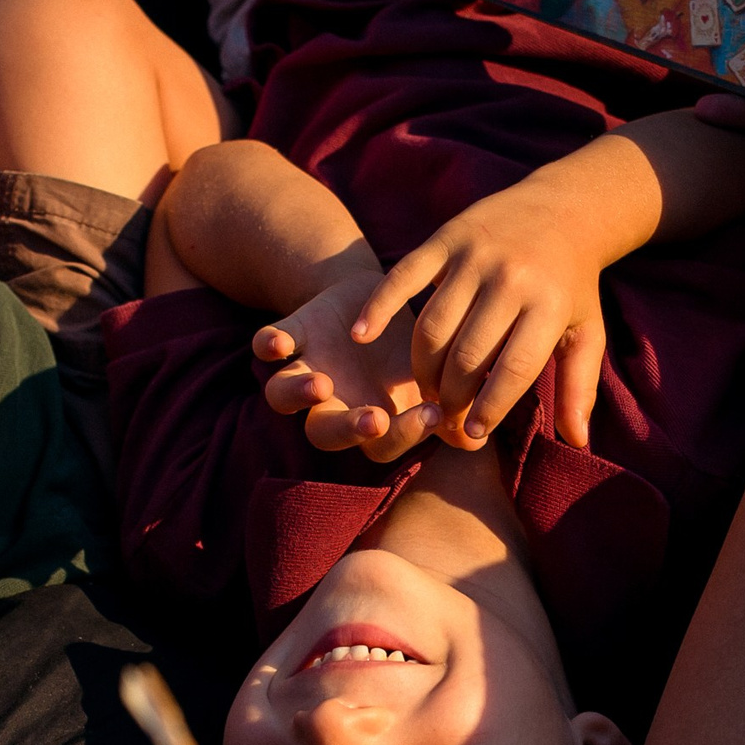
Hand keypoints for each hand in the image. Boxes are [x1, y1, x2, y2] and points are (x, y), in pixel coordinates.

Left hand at [256, 263, 442, 461]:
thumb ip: (450, 405)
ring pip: (283, 396)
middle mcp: (330, 405)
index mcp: (368, 421)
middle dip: (349, 429)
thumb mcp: (431, 375)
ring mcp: (305, 370)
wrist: (372, 299)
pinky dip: (269, 345)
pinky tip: (281, 343)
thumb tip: (478, 442)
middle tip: (376, 420)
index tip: (435, 414)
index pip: (382, 445)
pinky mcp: (293, 333)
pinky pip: (266, 345)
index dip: (405, 435)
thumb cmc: (406, 350)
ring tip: (322, 386)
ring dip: (298, 395)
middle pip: (325, 433)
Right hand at [347, 176, 611, 449]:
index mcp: (547, 306)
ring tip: (425, 391)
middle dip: (451, 396)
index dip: (489, 407)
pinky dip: (379, 307)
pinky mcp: (446, 238)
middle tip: (444, 416)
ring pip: (433, 327)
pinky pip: (403, 278)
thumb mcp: (586, 333)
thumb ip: (579, 388)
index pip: (512, 370)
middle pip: (467, 355)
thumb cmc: (571, 285)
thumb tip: (576, 442)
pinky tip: (360, 335)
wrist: (562, 207)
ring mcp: (475, 257)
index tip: (471, 434)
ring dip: (422, 368)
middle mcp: (510, 279)